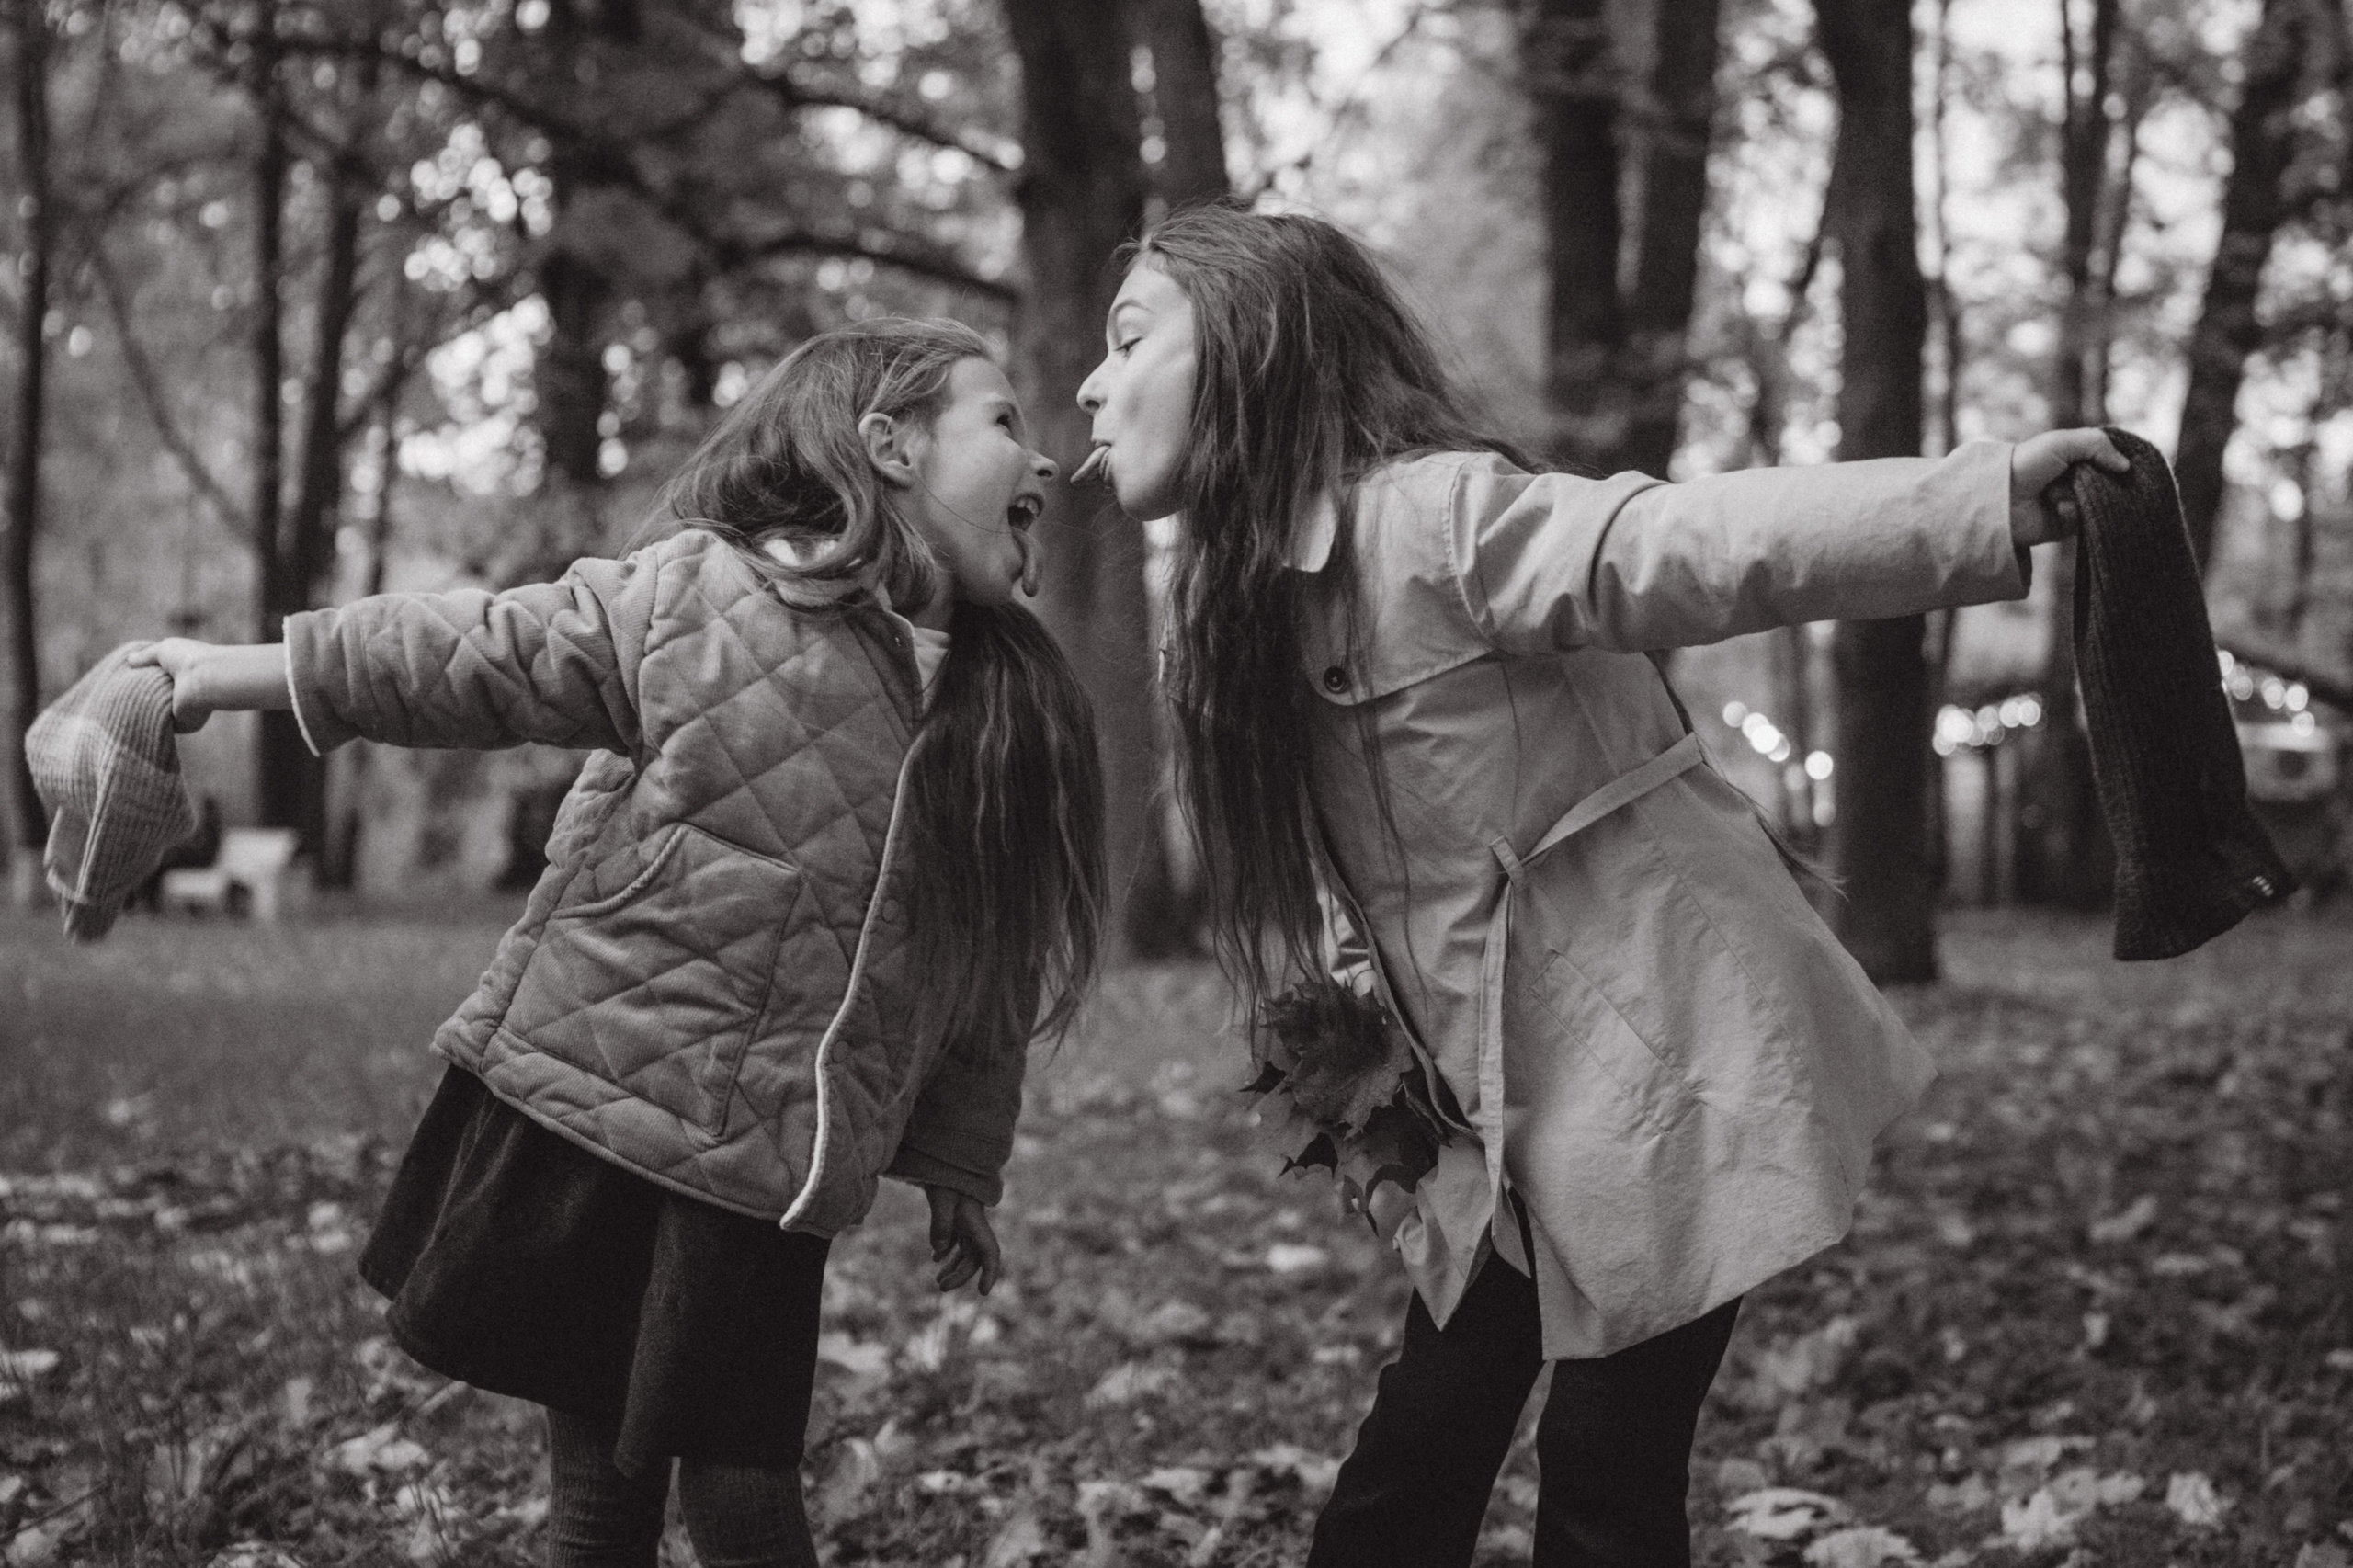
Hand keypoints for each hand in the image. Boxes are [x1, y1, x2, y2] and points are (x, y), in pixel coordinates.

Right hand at [125, 638, 225, 732]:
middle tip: (121, 694)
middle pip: (157, 697)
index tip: (127, 680)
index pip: (161, 680)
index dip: (145, 679)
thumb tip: (130, 659)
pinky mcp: (184, 723)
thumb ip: (146, 655)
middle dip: (142, 696)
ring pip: (158, 711)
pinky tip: (133, 716)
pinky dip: (150, 720)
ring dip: (144, 708)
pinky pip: (162, 724)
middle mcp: (186, 693)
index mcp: (184, 675)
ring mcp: (185, 709)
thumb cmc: (188, 659)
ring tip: (123, 704)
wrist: (204, 679)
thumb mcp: (164, 650)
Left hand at [923, 1185, 1001, 1294]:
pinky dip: (948, 1253)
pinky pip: (956, 1241)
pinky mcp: (956, 1218)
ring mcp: (967, 1222)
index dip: (990, 1273)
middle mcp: (975, 1225)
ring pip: (966, 1252)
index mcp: (976, 1222)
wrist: (946, 1158)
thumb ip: (941, 1225)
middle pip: (974, 1258)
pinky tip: (936, 1259)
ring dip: (955, 1267)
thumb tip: (940, 1252)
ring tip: (939, 1282)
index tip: (983, 1292)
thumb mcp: (942, 1198)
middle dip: (961, 1275)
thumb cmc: (946, 1177)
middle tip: (941, 1287)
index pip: (990, 1253)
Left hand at [2010, 428, 2129, 548]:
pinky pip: (2084, 521)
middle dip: (2101, 482)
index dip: (2115, 462)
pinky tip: (2057, 508)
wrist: (1999, 498)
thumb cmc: (2027, 465)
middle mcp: (2074, 481)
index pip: (2106, 460)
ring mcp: (2070, 503)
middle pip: (2107, 483)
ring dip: (2084, 497)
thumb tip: (2125, 466)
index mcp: (2072, 459)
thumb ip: (2096, 444)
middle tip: (2089, 479)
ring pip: (2099, 502)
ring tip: (2060, 492)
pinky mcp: (2065, 526)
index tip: (2124, 465)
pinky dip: (2074, 514)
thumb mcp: (2061, 443)